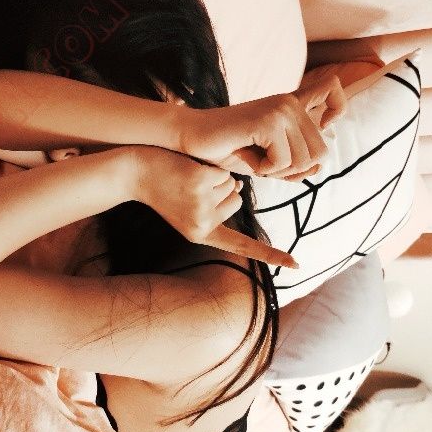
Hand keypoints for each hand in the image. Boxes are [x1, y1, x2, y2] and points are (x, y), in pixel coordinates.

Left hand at [129, 146, 298, 267]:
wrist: (136, 173)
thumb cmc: (163, 190)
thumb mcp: (186, 211)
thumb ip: (215, 209)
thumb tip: (238, 191)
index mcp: (202, 235)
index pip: (242, 247)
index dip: (271, 255)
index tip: (296, 264)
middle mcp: (204, 224)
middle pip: (237, 200)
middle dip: (222, 189)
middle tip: (191, 188)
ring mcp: (202, 203)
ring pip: (232, 184)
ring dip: (216, 176)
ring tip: (187, 179)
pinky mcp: (201, 182)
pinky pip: (224, 172)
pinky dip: (211, 167)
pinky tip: (189, 171)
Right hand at [178, 75, 345, 179]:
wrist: (194, 139)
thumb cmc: (230, 150)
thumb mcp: (269, 162)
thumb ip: (295, 165)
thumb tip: (318, 168)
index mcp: (292, 105)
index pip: (333, 89)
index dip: (337, 110)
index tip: (321, 125)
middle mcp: (290, 103)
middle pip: (321, 152)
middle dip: (293, 169)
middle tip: (267, 162)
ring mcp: (280, 110)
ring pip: (302, 161)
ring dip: (276, 171)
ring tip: (254, 157)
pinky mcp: (268, 122)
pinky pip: (282, 162)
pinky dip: (263, 170)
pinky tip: (246, 156)